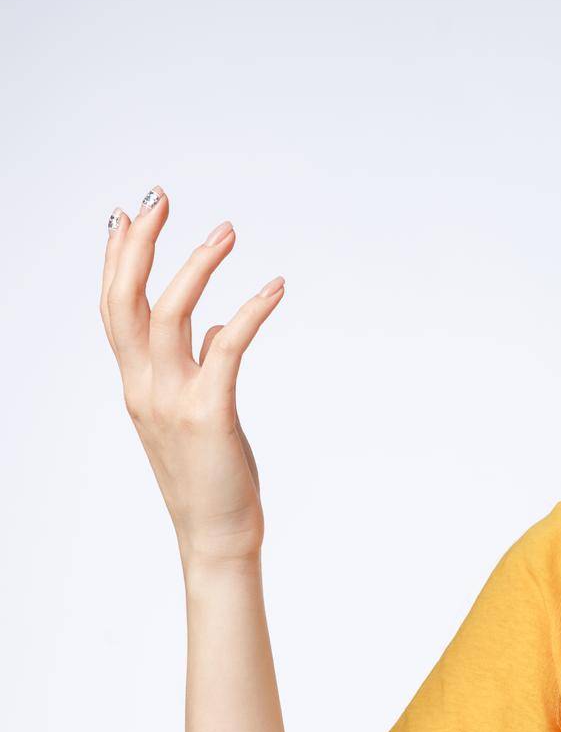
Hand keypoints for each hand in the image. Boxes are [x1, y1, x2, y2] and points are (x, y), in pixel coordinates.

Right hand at [100, 186, 285, 563]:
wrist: (216, 535)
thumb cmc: (212, 475)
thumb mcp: (197, 413)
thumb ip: (200, 366)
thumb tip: (217, 329)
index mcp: (136, 383)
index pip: (115, 308)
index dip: (117, 258)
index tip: (125, 212)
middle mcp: (143, 386)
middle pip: (125, 300)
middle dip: (138, 244)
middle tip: (159, 196)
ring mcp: (171, 399)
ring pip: (169, 314)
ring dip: (197, 265)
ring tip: (227, 229)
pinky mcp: (208, 413)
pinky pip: (227, 348)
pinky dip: (250, 311)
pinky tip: (274, 286)